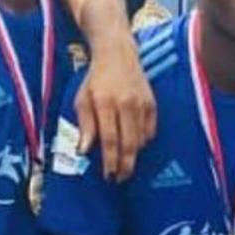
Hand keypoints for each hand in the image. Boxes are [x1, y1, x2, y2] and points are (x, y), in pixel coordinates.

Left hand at [75, 32, 155, 181]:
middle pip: (129, 143)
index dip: (110, 160)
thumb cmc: (95, 80)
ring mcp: (142, 104)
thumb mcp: (82, 99)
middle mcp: (126, 104)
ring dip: (133, 156)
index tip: (108, 175)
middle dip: (125, 165)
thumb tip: (83, 151)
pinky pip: (150, 131)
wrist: (118, 55)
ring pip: (141, 140)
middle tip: (119, 179)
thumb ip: (85, 125)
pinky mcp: (152, 104)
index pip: (110, 139)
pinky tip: (134, 146)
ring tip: (125, 166)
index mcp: (105, 103)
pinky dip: (142, 142)